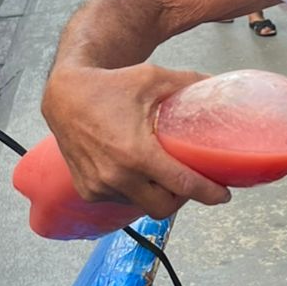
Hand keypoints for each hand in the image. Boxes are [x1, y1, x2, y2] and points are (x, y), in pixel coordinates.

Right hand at [41, 63, 230, 219]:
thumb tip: (217, 86)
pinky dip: (133, 190)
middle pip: (165, 207)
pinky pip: (121, 200)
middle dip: (182, 198)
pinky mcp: (88, 191)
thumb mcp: (153, 79)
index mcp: (137, 154)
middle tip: (190, 182)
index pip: (182, 185)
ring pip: (141, 204)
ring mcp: (100, 187)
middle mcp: (117, 176)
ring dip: (155, 194)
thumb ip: (188, 84)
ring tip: (160, 172)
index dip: (208, 193)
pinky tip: (136, 172)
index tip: (222, 195)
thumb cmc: (107, 87)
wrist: (64, 95)